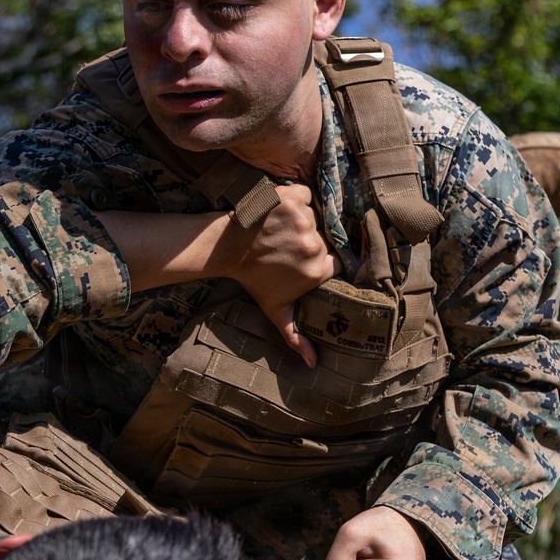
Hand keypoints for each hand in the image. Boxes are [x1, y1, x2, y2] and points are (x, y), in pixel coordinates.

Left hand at [229, 184, 341, 366]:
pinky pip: (304, 195)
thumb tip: (314, 364)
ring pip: (314, 218)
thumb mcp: (277, 310)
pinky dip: (294, 199)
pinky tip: (280, 213)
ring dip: (300, 223)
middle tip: (287, 249)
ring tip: (280, 233)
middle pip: (323, 240)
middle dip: (307, 244)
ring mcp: (303, 220)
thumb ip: (297, 336)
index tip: (301, 264)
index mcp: (317, 270)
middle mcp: (314, 245)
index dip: (318, 263)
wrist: (228, 248)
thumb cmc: (254, 279)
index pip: (332, 263)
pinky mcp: (292, 198)